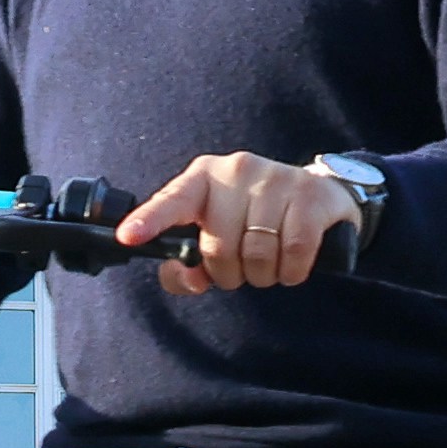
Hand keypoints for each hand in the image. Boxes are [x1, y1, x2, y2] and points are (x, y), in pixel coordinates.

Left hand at [114, 149, 357, 291]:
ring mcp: (276, 179)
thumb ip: (186, 266)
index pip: (172, 200)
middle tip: (242, 268)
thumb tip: (188, 278)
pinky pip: (293, 253)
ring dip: (263, 276)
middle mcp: (237, 169)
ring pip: (257, 254)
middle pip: (219, 247)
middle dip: (229, 273)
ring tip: (268, 264)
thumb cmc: (253, 222)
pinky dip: (291, 272)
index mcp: (203, 177)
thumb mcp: (216, 237)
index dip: (149, 220)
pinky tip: (291, 265)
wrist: (318, 196)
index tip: (128, 237)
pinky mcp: (310, 196)